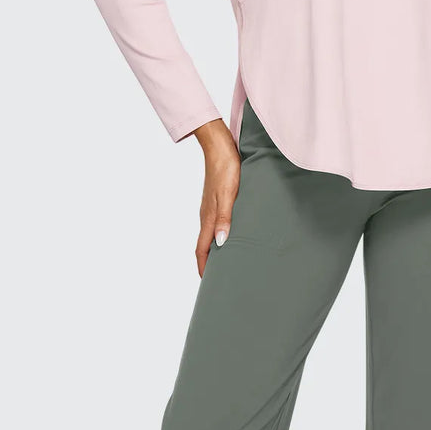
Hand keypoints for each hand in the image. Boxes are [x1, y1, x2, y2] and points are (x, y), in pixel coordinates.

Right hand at [192, 120, 240, 277]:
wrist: (220, 146)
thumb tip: (221, 244)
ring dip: (213, 250)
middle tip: (216, 278)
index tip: (207, 283)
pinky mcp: (216, 199)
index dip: (204, 266)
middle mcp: (207, 215)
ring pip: (210, 234)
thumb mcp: (228, 195)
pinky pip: (215, 224)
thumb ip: (225, 219)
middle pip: (204, 245)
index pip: (202, 249)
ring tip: (223, 262)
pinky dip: (219, 236)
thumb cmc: (226, 169)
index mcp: (208, 217)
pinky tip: (228, 235)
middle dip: (208, 263)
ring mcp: (210, 207)